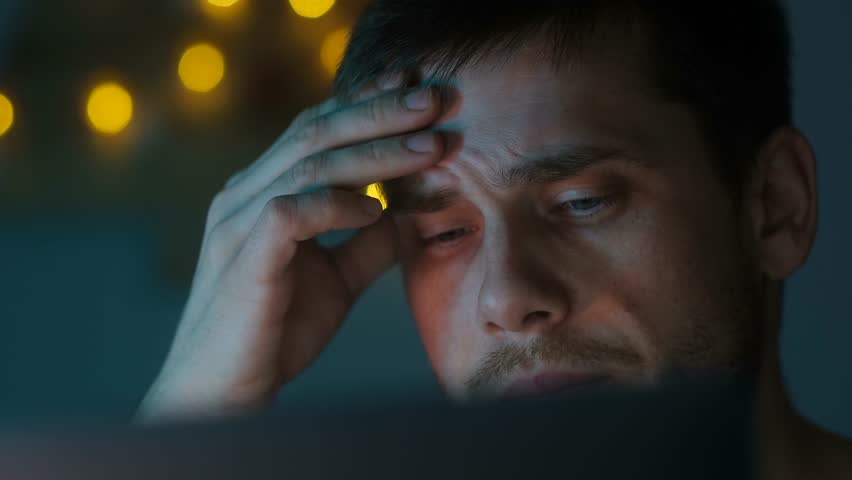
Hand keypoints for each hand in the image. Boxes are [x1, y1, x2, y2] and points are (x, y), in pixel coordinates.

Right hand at [136, 80, 444, 422]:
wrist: (223, 391)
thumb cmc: (276, 331)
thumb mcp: (336, 279)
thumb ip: (366, 243)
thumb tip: (408, 214)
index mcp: (262, 191)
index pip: (316, 130)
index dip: (365, 103)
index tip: (415, 87)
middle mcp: (245, 194)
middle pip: (317, 133)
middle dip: (380, 111)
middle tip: (434, 98)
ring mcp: (238, 222)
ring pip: (310, 165)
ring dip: (376, 152)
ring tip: (430, 147)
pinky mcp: (243, 256)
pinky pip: (291, 212)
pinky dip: (337, 204)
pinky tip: (376, 208)